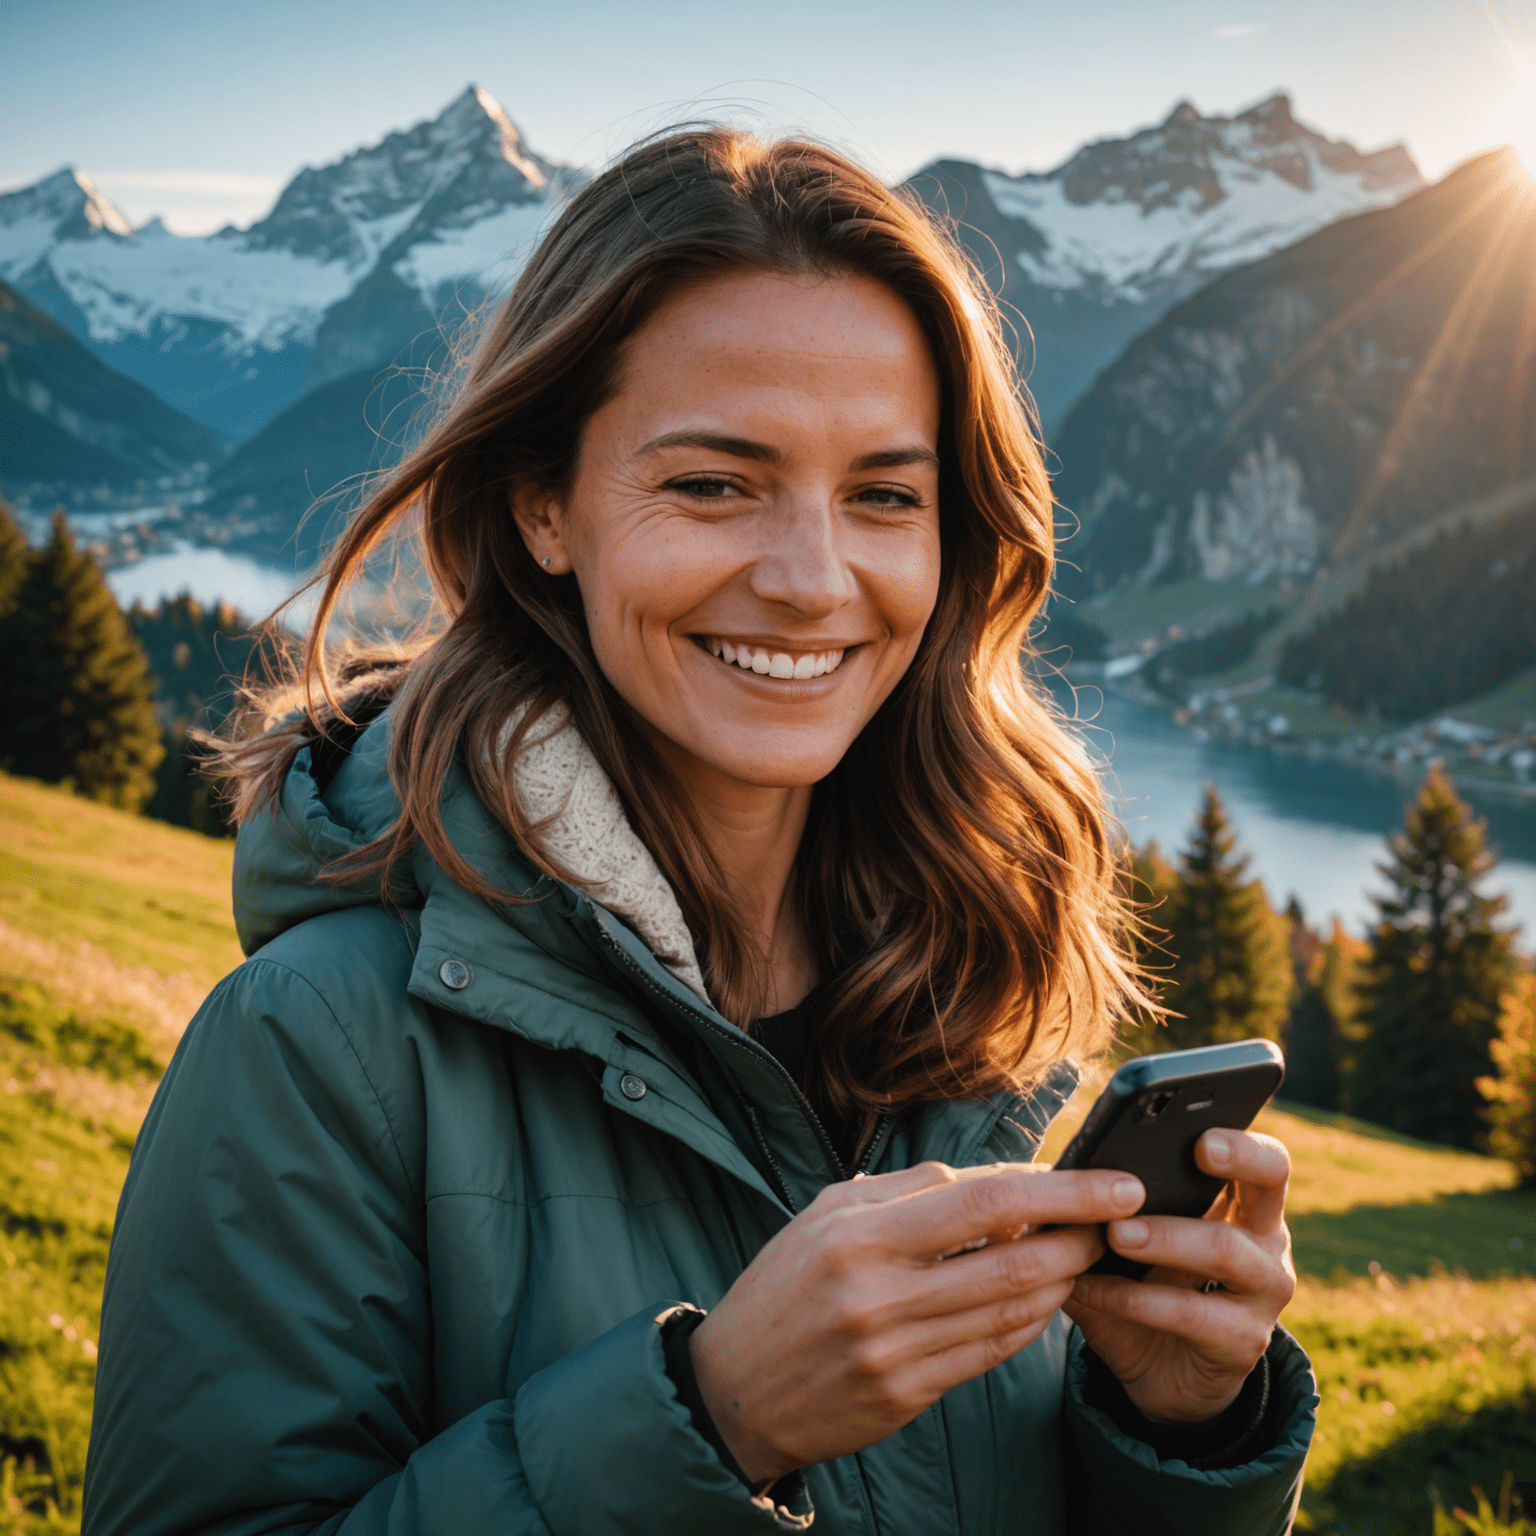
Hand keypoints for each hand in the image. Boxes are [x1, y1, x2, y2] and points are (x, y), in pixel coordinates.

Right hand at [688, 1160, 1143, 1484]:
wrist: (734, 1390)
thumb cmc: (783, 1287)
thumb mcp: (826, 1215)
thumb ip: (906, 1191)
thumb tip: (992, 1182)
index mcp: (860, 1235)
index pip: (985, 1201)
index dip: (1061, 1190)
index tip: (1113, 1183)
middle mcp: (881, 1294)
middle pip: (1013, 1258)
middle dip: (1081, 1236)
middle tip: (1118, 1220)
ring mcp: (897, 1351)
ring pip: (1013, 1310)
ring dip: (1063, 1279)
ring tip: (1084, 1253)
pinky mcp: (909, 1395)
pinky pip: (991, 1352)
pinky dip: (1029, 1322)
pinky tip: (1044, 1299)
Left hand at [1062, 1128, 1295, 1423]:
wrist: (1161, 1375)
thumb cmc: (1141, 1287)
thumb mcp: (1123, 1241)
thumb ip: (1102, 1207)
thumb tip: (1057, 1170)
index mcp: (1240, 1203)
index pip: (1261, 1156)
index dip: (1241, 1140)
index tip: (1201, 1132)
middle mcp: (1265, 1240)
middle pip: (1271, 1181)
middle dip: (1237, 1158)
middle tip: (1195, 1150)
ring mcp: (1262, 1294)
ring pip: (1226, 1249)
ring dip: (1165, 1235)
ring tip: (1115, 1232)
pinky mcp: (1242, 1342)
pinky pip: (1190, 1313)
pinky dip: (1133, 1298)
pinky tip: (1089, 1288)